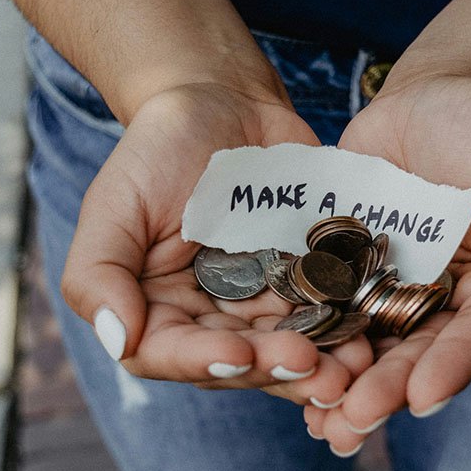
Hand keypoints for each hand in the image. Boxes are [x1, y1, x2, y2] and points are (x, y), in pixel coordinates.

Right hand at [61, 84, 371, 405]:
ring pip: (289, 348)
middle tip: (314, 367)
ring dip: (322, 365)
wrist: (223, 102)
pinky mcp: (307, 281)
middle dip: (276, 369)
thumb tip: (118, 339)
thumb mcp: (114, 203)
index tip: (239, 354)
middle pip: (240, 362)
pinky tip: (372, 334)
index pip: (170, 354)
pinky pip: (329, 313)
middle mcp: (210, 318)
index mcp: (156, 310)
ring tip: (353, 367)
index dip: (204, 361)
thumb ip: (98, 273)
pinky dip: (348, 328)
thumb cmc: (158, 149)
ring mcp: (263, 303)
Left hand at [305, 75, 470, 452]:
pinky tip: (283, 370)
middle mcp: (450, 306)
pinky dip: (311, 341)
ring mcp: (396, 292)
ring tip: (319, 420)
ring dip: (346, 385)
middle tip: (354, 420)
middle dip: (389, 390)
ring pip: (373, 347)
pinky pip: (330, 311)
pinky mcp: (349, 274)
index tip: (424, 395)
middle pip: (422, 355)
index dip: (455, 365)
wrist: (433, 95)